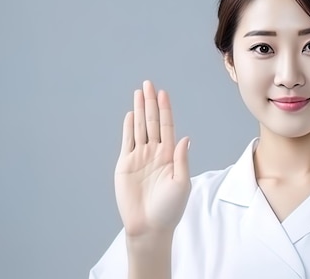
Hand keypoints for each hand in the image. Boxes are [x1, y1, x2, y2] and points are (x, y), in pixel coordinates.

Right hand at [115, 80, 190, 237]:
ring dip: (139, 110)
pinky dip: (128, 128)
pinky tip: (130, 114)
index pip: (167, 127)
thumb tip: (184, 137)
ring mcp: (139, 158)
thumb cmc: (170, 208)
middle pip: (152, 122)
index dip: (165, 110)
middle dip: (150, 103)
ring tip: (139, 92)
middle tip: (149, 83)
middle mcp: (155, 153)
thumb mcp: (182, 183)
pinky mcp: (125, 165)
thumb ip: (181, 159)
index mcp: (170, 156)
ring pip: (139, 128)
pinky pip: (127, 142)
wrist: (149, 226)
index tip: (163, 93)